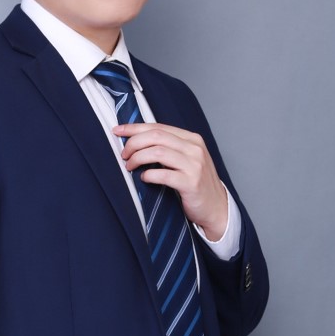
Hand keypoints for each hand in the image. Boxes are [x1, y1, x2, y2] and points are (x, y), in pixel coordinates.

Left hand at [114, 122, 227, 241]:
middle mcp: (194, 148)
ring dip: (138, 158)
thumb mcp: (186, 159)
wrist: (216, 208)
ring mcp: (194, 165)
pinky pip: (163, 174)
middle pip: (156, 136)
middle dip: (133, 143)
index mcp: (191, 139)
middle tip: (124, 155)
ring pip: (158, 152)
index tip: (118, 131)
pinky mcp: (191, 183)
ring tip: (130, 166)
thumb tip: (137, 140)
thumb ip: (168, 148)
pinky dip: (149, 175)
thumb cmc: (196, 184)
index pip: (158, 127)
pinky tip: (144, 178)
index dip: (134, 128)